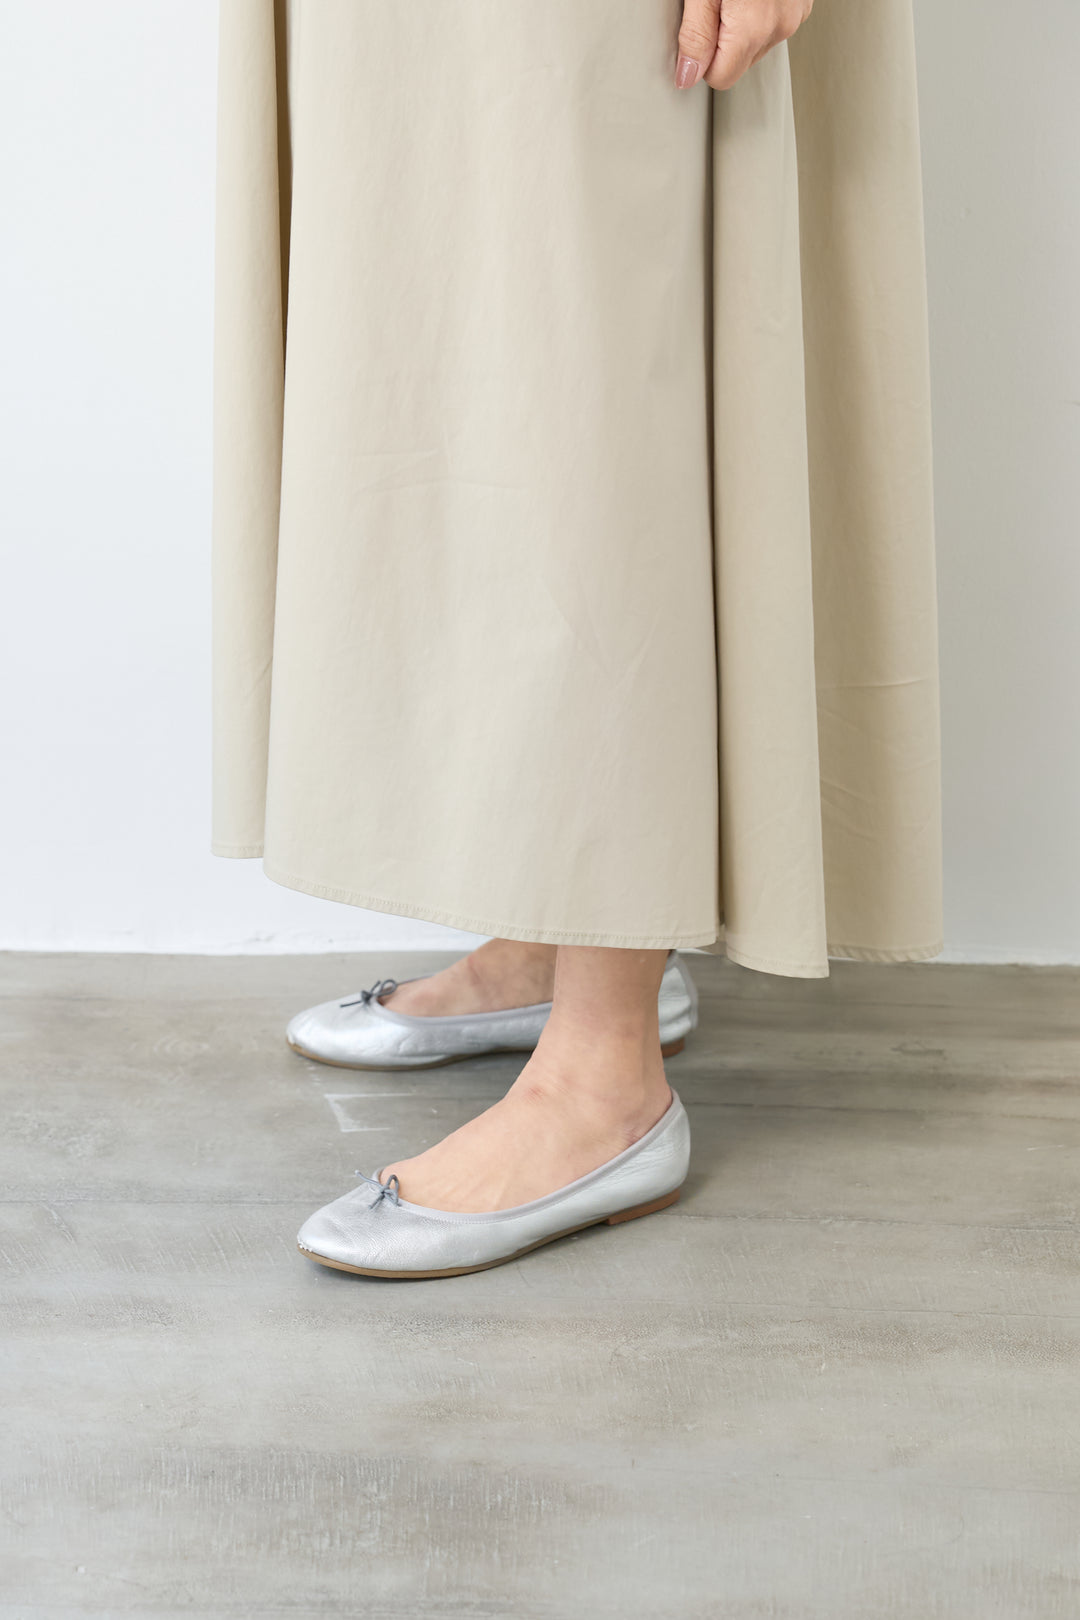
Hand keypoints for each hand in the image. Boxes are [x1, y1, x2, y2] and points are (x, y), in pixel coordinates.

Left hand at [675, 0, 813, 91]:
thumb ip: (695, 35)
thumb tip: (688, 76)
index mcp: (752, 28)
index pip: (721, 79)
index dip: (704, 59)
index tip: (700, 32)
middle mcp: (779, 27)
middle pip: (740, 63)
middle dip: (724, 42)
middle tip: (719, 4)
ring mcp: (795, 14)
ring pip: (758, 44)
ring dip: (744, 26)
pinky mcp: (802, 2)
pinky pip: (774, 24)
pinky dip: (762, 11)